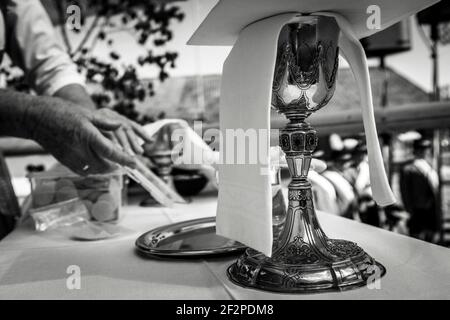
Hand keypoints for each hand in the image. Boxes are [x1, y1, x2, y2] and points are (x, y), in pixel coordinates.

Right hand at [26, 97, 147, 174]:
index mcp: (87, 135)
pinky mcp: (66, 162)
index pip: (110, 152)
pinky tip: (98, 162)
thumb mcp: (86, 113)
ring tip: (113, 162)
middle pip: (105, 165)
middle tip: (124, 160)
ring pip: (96, 170)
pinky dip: (94, 169)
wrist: (37, 119)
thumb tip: (121, 125)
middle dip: (116, 165)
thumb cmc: (63, 112)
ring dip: (106, 168)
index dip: (124, 159)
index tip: (135, 163)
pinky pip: (85, 171)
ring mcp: (72, 158)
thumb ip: (105, 122)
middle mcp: (80, 149)